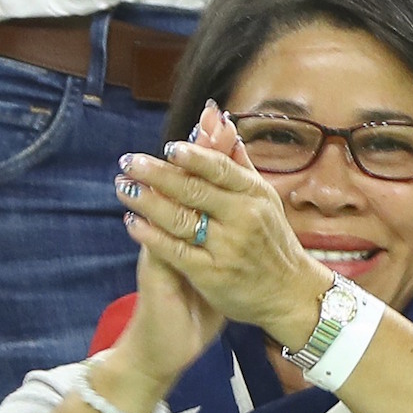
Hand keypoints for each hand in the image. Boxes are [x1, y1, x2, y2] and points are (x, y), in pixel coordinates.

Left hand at [114, 102, 331, 346]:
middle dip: (158, 175)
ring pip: (181, 220)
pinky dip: (151, 236)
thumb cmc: (270, 238)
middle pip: (194, 191)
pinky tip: (132, 223)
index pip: (220, 169)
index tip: (168, 147)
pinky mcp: (212, 275)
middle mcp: (243, 218)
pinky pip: (176, 251)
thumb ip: (234, 160)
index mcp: (254, 194)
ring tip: (123, 188)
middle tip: (128, 162)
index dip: (193, 157)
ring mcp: (227, 248)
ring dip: (148, 202)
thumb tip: (217, 119)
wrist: (289, 293)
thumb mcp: (261, 197)